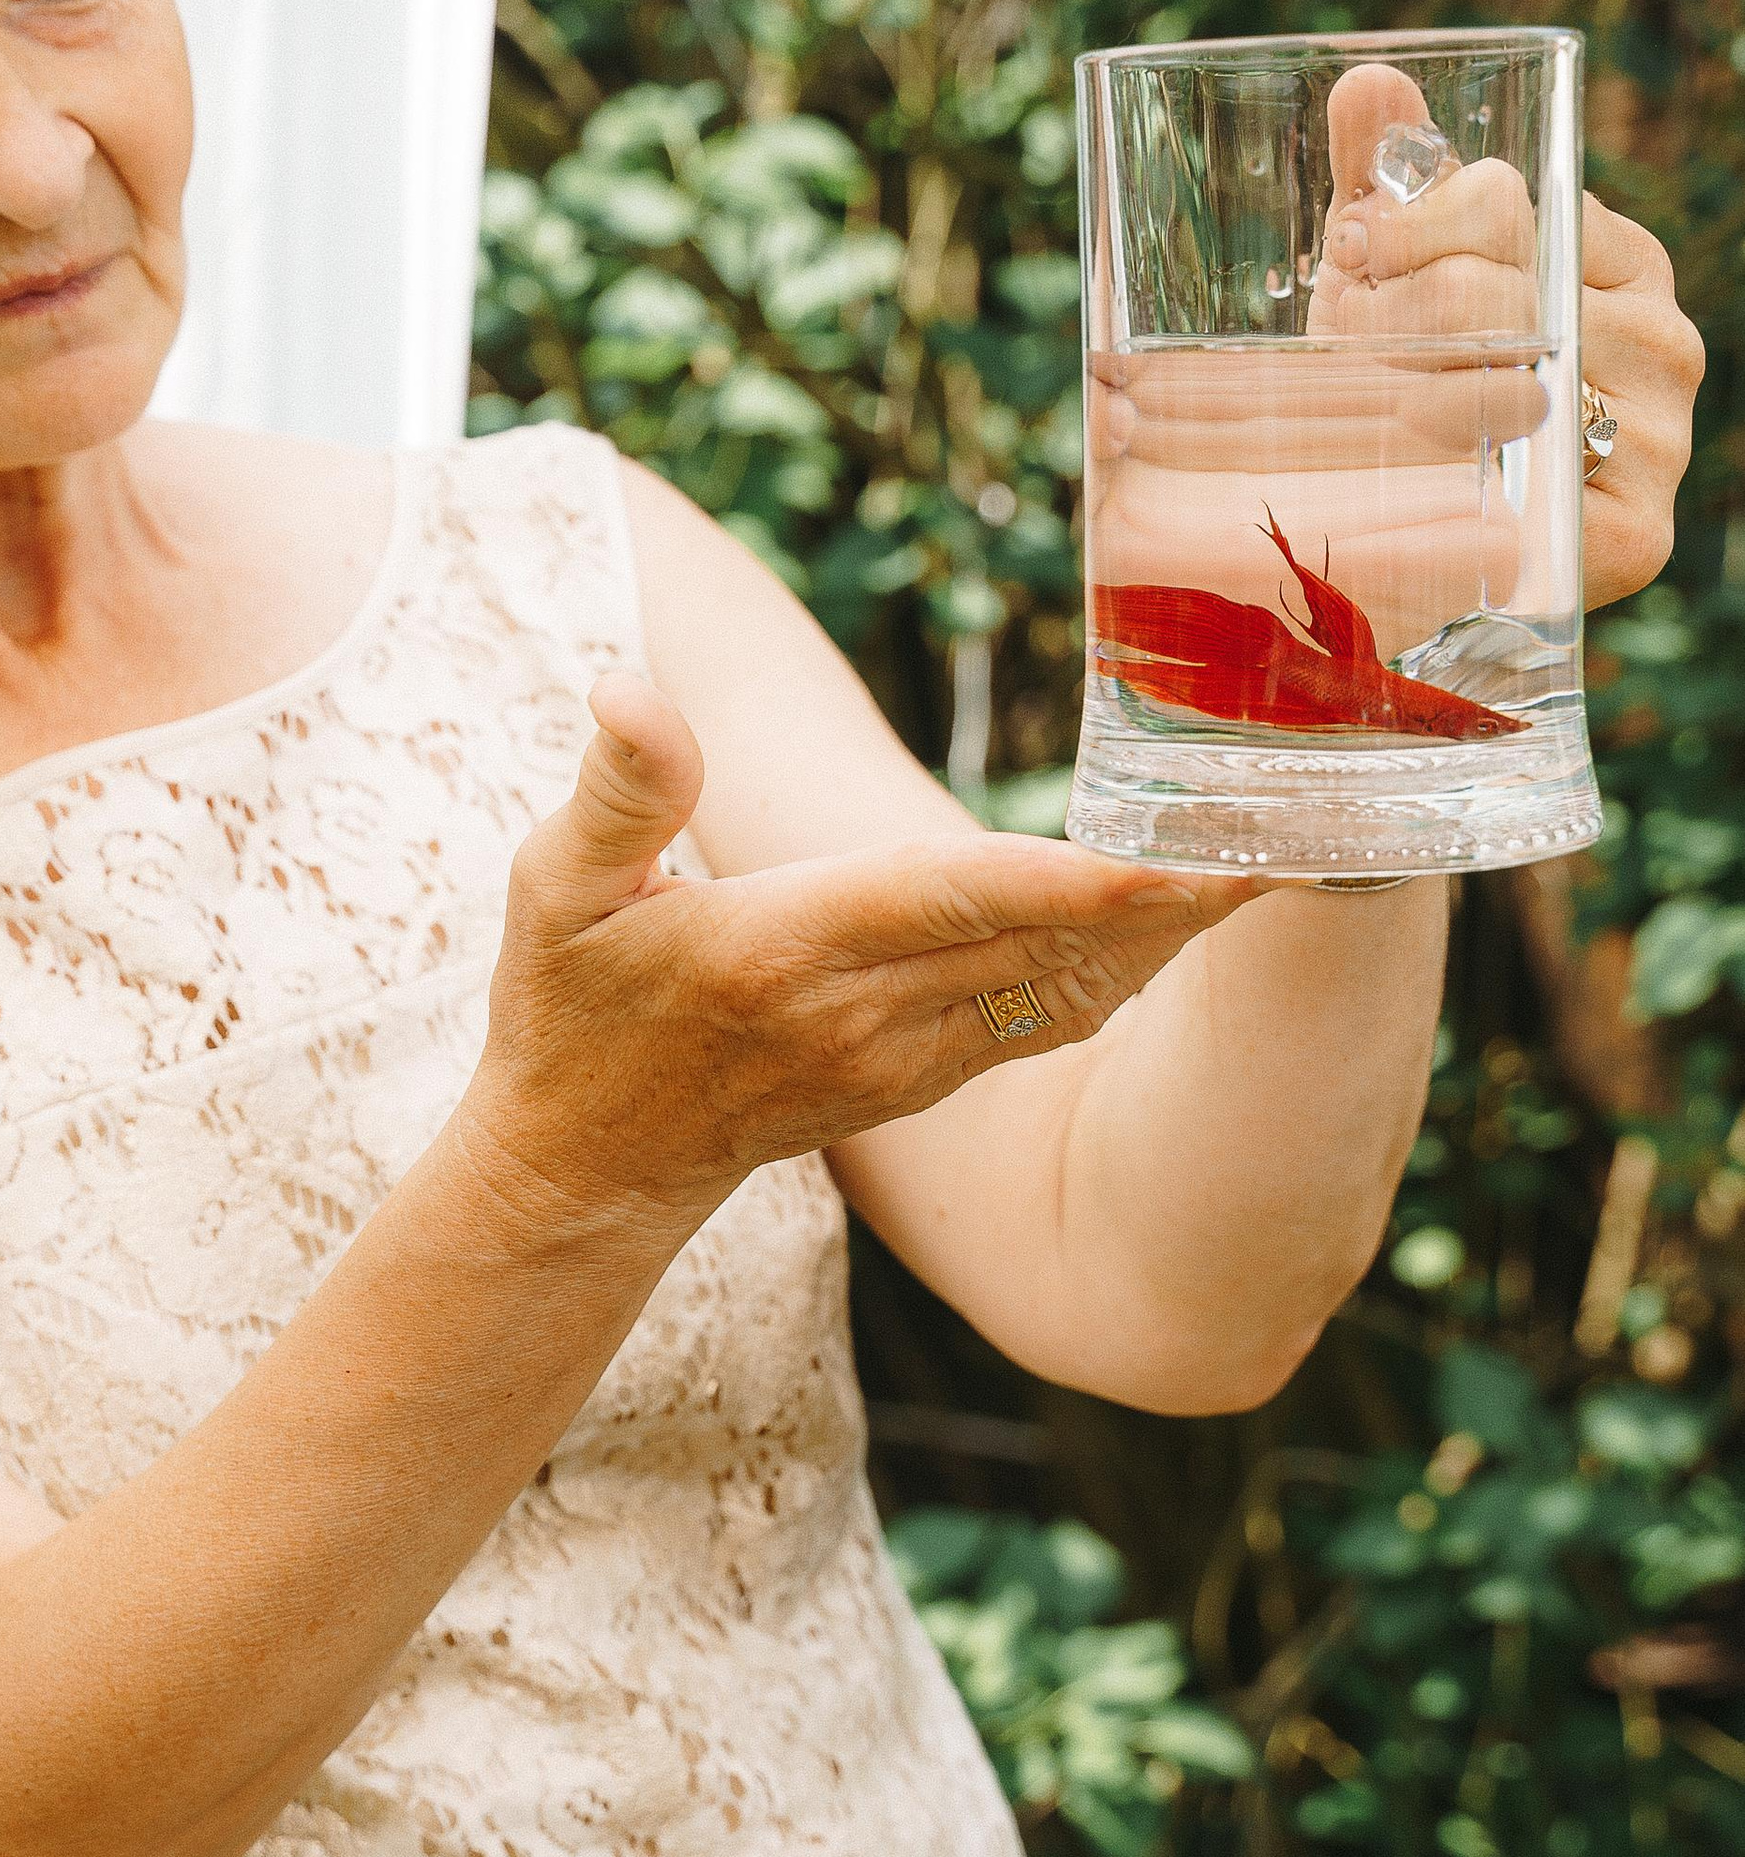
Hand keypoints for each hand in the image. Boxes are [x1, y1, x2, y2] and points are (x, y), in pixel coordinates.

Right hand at [460, 673, 1252, 1241]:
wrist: (588, 1170)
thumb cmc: (568, 1017)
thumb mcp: (553, 894)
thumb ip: (617, 790)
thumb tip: (632, 686)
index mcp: (781, 953)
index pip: (948, 902)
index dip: (1069, 882)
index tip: (1175, 857)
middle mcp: (862, 1015)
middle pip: (1046, 945)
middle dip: (1175, 896)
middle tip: (1301, 829)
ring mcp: (902, 1059)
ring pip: (1067, 988)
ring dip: (1174, 934)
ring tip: (1281, 862)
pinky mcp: (923, 1078)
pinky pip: (1050, 1018)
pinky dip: (1127, 968)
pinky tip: (1192, 921)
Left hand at [1090, 61, 1697, 651]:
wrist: (1432, 537)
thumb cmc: (1418, 388)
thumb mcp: (1393, 276)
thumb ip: (1388, 180)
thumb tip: (1369, 79)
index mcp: (1614, 257)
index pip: (1503, 203)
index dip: (1404, 232)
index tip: (1355, 260)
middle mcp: (1658, 338)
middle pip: (1494, 297)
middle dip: (1392, 320)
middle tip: (1350, 347)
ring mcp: (1659, 436)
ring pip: (1507, 391)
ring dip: (1409, 405)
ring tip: (1376, 416)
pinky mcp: (1635, 534)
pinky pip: (1539, 500)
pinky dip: (1465, 497)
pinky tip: (1426, 488)